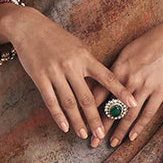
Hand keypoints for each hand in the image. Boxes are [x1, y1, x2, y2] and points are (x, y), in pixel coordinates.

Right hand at [0, 1, 138, 143]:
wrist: (29, 27)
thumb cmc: (56, 37)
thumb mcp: (77, 46)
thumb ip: (89, 64)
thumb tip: (103, 82)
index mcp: (85, 57)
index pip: (107, 77)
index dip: (120, 91)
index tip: (133, 104)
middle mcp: (71, 65)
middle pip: (87, 97)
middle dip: (95, 117)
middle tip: (102, 134)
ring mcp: (55, 72)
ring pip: (69, 102)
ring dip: (77, 121)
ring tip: (84, 134)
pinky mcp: (40, 77)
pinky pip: (51, 100)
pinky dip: (58, 116)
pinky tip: (64, 127)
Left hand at [84, 14, 162, 146]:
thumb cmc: (148, 42)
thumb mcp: (126, 53)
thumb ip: (114, 70)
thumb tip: (101, 83)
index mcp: (118, 69)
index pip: (98, 94)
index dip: (88, 111)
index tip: (82, 123)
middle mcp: (129, 80)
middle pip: (111, 108)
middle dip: (100, 127)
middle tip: (92, 142)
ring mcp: (146, 87)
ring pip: (128, 114)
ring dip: (119, 131)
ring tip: (111, 143)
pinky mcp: (160, 91)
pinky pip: (148, 113)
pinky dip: (139, 126)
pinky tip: (132, 137)